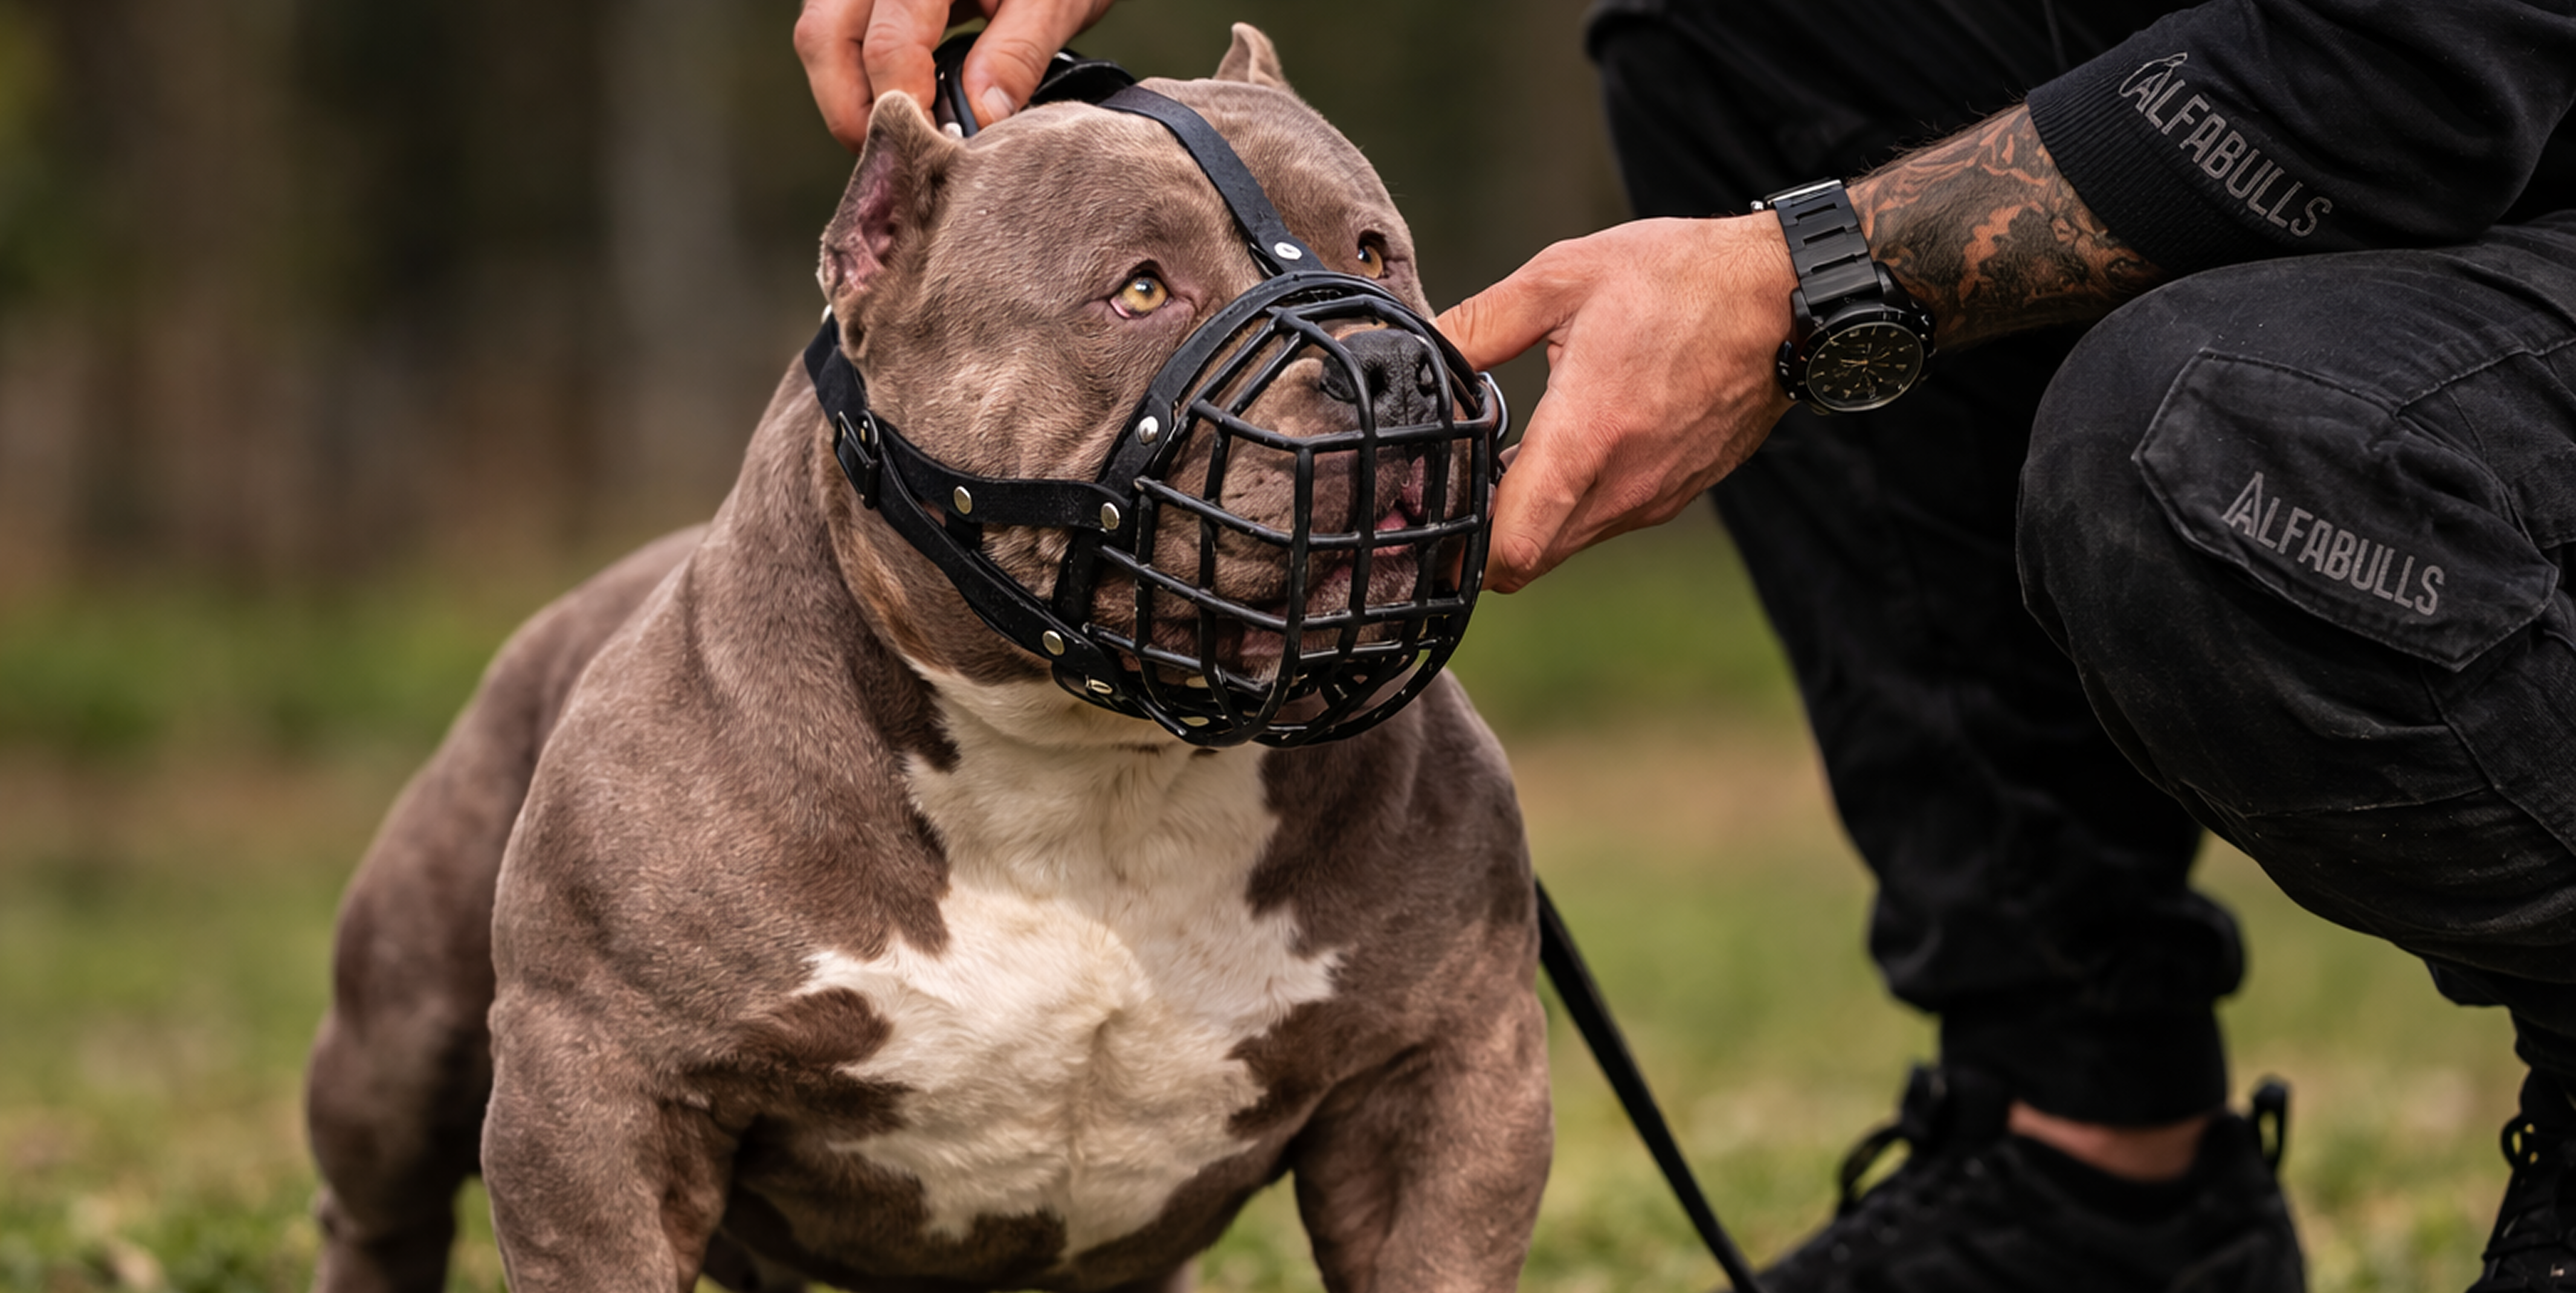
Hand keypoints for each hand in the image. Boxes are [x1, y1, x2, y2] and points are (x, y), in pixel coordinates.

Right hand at [794, 0, 1115, 151]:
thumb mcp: (1053, 0)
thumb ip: (1017, 54)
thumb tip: (979, 119)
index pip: (888, 44)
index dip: (906, 109)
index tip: (935, 153)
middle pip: (824, 38)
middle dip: (856, 114)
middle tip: (903, 162)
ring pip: (820, 38)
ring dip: (850, 98)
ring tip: (903, 138)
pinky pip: (834, 33)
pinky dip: (858, 77)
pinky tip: (902, 105)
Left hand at [1437, 216, 1798, 592]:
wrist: (1784, 295)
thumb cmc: (1679, 278)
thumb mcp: (1562, 277)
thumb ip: (1478, 323)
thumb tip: (1416, 350)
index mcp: (1590, 435)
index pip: (1512, 547)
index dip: (1459, 550)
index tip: (1428, 517)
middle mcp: (1625, 484)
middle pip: (1528, 561)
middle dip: (1480, 536)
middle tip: (1449, 486)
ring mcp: (1656, 495)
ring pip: (1566, 542)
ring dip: (1528, 518)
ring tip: (1503, 457)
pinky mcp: (1677, 492)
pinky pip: (1605, 520)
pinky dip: (1571, 505)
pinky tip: (1560, 450)